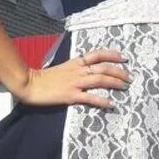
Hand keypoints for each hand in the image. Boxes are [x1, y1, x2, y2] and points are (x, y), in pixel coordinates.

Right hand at [13, 47, 128, 108]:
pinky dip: (102, 100)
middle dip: (119, 72)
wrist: (29, 83)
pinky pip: (90, 97)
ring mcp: (75, 82)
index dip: (112, 55)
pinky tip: (110, 104)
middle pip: (103, 67)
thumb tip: (86, 71)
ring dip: (115, 83)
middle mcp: (78, 71)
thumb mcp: (61, 68)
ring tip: (125, 87)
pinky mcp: (70, 95)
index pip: (97, 54)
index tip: (124, 58)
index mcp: (75, 63)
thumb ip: (74, 69)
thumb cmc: (43, 78)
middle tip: (130, 78)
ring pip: (100, 79)